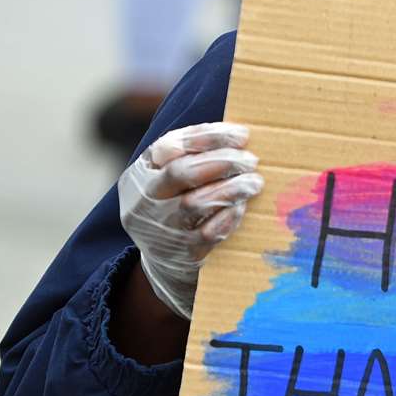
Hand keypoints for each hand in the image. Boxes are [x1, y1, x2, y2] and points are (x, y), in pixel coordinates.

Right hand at [117, 122, 265, 319]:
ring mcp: (160, 229)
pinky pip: (206, 234)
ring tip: (254, 182)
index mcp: (141, 174)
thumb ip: (194, 155)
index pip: (169, 147)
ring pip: (193, 204)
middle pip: (180, 173)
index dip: (207, 138)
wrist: (165, 261)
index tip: (242, 135)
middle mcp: (144, 201)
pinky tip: (241, 207)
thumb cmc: (176, 206)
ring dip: (229, 189)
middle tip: (251, 160)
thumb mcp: (171, 179)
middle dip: (221, 162)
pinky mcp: (180, 254)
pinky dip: (227, 218)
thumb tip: (237, 134)